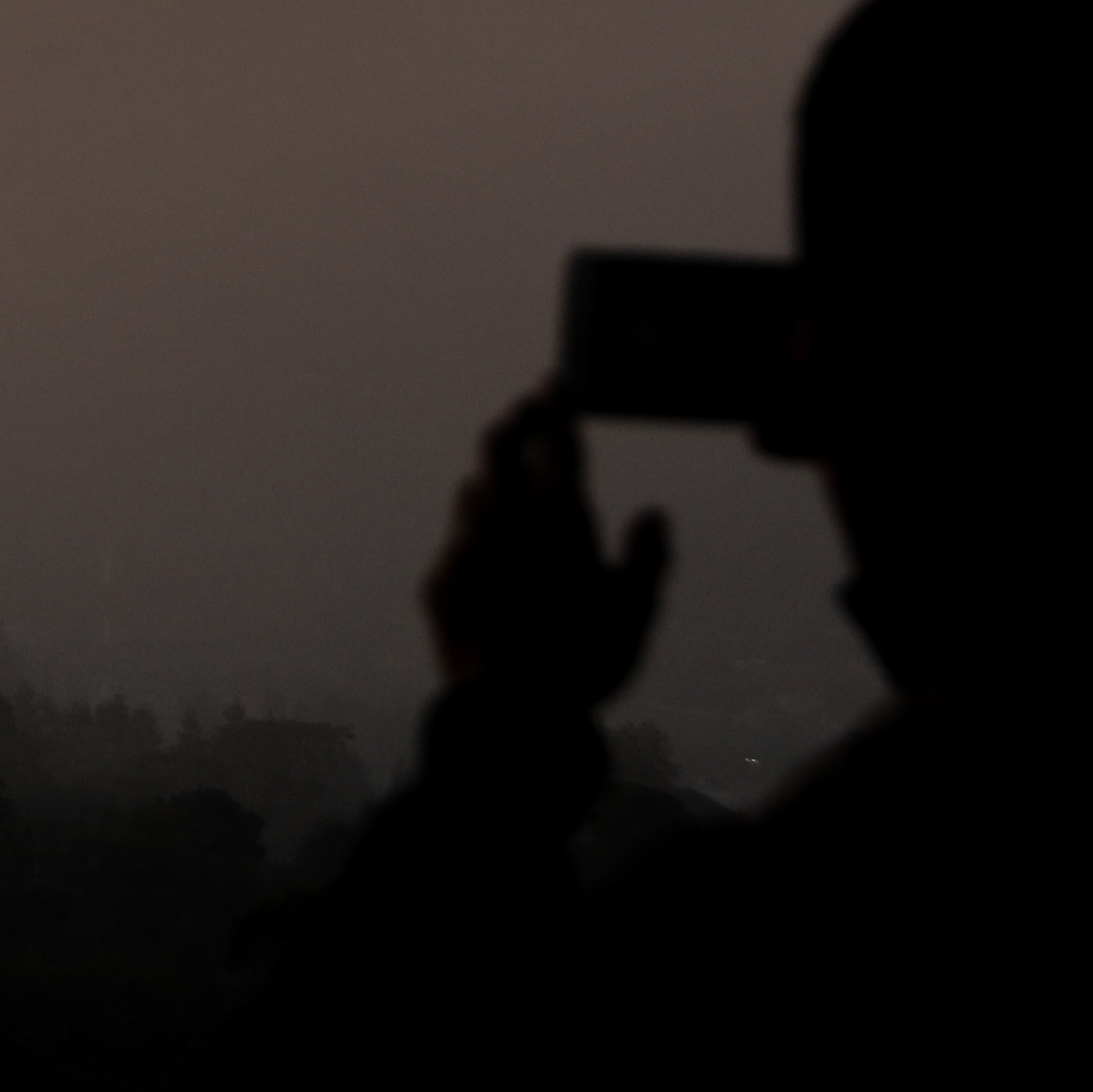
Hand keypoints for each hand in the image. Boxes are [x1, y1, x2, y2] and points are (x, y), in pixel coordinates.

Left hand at [421, 384, 672, 712]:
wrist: (507, 711)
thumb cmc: (585, 660)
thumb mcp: (635, 612)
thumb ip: (647, 557)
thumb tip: (654, 514)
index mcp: (559, 513)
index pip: (558, 439)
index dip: (558, 404)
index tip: (554, 380)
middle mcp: (504, 516)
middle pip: (499, 446)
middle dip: (515, 421)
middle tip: (526, 411)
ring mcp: (464, 546)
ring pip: (472, 491)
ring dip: (490, 477)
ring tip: (503, 478)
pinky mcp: (438, 580)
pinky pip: (456, 541)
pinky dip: (475, 534)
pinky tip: (483, 552)